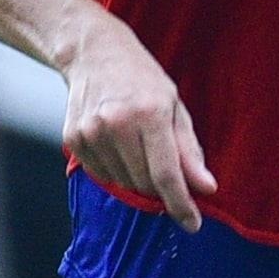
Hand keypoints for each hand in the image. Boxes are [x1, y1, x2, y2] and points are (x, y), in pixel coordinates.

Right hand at [61, 12, 216, 228]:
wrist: (93, 53)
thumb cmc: (142, 79)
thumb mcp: (175, 107)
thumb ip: (189, 151)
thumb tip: (206, 189)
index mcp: (149, 114)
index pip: (167, 175)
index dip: (181, 205)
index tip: (193, 224)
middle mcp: (116, 125)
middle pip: (145, 184)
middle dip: (162, 191)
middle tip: (170, 178)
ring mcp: (90, 133)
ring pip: (123, 183)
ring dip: (139, 181)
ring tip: (141, 150)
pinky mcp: (72, 139)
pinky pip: (102, 175)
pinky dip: (117, 172)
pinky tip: (120, 147)